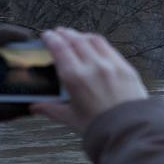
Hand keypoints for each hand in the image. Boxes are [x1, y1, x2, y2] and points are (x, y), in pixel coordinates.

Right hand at [31, 28, 149, 131]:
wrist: (129, 130)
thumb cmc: (100, 127)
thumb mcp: (71, 118)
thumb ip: (51, 109)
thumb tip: (34, 108)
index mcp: (75, 78)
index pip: (59, 48)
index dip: (51, 38)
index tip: (46, 35)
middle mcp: (92, 66)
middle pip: (75, 40)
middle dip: (65, 34)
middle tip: (58, 33)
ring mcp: (110, 65)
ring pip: (92, 40)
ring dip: (81, 35)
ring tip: (75, 36)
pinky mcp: (125, 67)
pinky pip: (108, 47)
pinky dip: (97, 42)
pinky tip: (94, 45)